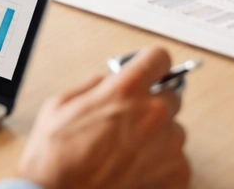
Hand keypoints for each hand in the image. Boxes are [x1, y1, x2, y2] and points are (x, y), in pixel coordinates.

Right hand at [17, 46, 188, 188]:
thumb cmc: (55, 162)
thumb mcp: (59, 106)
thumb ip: (92, 87)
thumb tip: (106, 82)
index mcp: (126, 90)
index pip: (160, 58)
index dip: (152, 65)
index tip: (150, 71)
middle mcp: (153, 114)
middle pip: (171, 96)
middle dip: (152, 105)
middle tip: (129, 122)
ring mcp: (168, 147)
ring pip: (175, 131)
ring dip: (158, 138)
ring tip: (129, 154)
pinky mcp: (175, 176)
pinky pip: (178, 161)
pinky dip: (162, 166)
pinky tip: (137, 172)